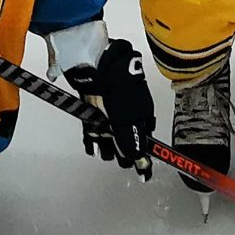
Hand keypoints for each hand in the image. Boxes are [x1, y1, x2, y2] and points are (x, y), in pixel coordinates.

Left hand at [66, 38, 154, 176]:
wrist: (96, 62)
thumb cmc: (118, 84)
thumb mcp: (127, 116)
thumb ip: (131, 139)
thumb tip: (138, 158)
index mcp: (141, 112)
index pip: (143, 139)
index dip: (141, 155)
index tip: (142, 171)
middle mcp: (127, 112)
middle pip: (125, 138)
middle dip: (122, 151)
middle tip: (121, 160)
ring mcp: (109, 110)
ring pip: (108, 135)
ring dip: (106, 146)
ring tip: (104, 153)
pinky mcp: (93, 107)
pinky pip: (93, 128)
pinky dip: (92, 138)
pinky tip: (91, 147)